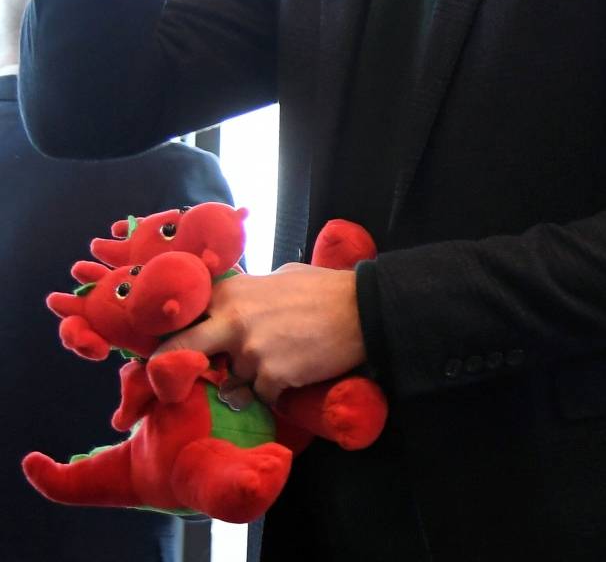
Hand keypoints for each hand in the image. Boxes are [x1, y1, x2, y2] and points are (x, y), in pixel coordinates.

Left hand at [151, 264, 365, 404]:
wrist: (365, 310)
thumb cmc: (324, 289)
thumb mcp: (279, 278)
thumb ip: (247, 295)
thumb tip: (230, 308)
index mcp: (230, 292)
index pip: (183, 318)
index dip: (178, 335)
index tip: (178, 348)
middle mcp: (231, 321)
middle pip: (181, 351)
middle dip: (175, 367)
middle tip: (176, 380)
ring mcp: (251, 351)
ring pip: (234, 378)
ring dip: (251, 376)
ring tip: (283, 359)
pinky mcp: (273, 376)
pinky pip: (262, 393)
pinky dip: (276, 388)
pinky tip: (297, 372)